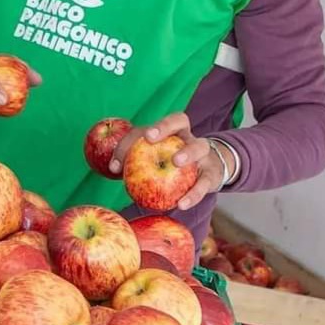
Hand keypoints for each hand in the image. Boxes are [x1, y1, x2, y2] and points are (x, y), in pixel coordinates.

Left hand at [108, 113, 234, 210]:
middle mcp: (188, 137)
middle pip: (180, 120)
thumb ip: (135, 161)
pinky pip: (204, 183)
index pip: (157, 122)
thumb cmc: (172, 166)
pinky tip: (181, 204)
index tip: (136, 140)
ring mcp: (203, 154)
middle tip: (150, 137)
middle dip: (164, 126)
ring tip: (176, 162)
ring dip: (187, 152)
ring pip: (199, 146)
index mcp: (172, 130)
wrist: (209, 173)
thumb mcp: (156, 160)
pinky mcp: (211, 175)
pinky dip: (193, 194)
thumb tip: (113, 168)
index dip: (144, 129)